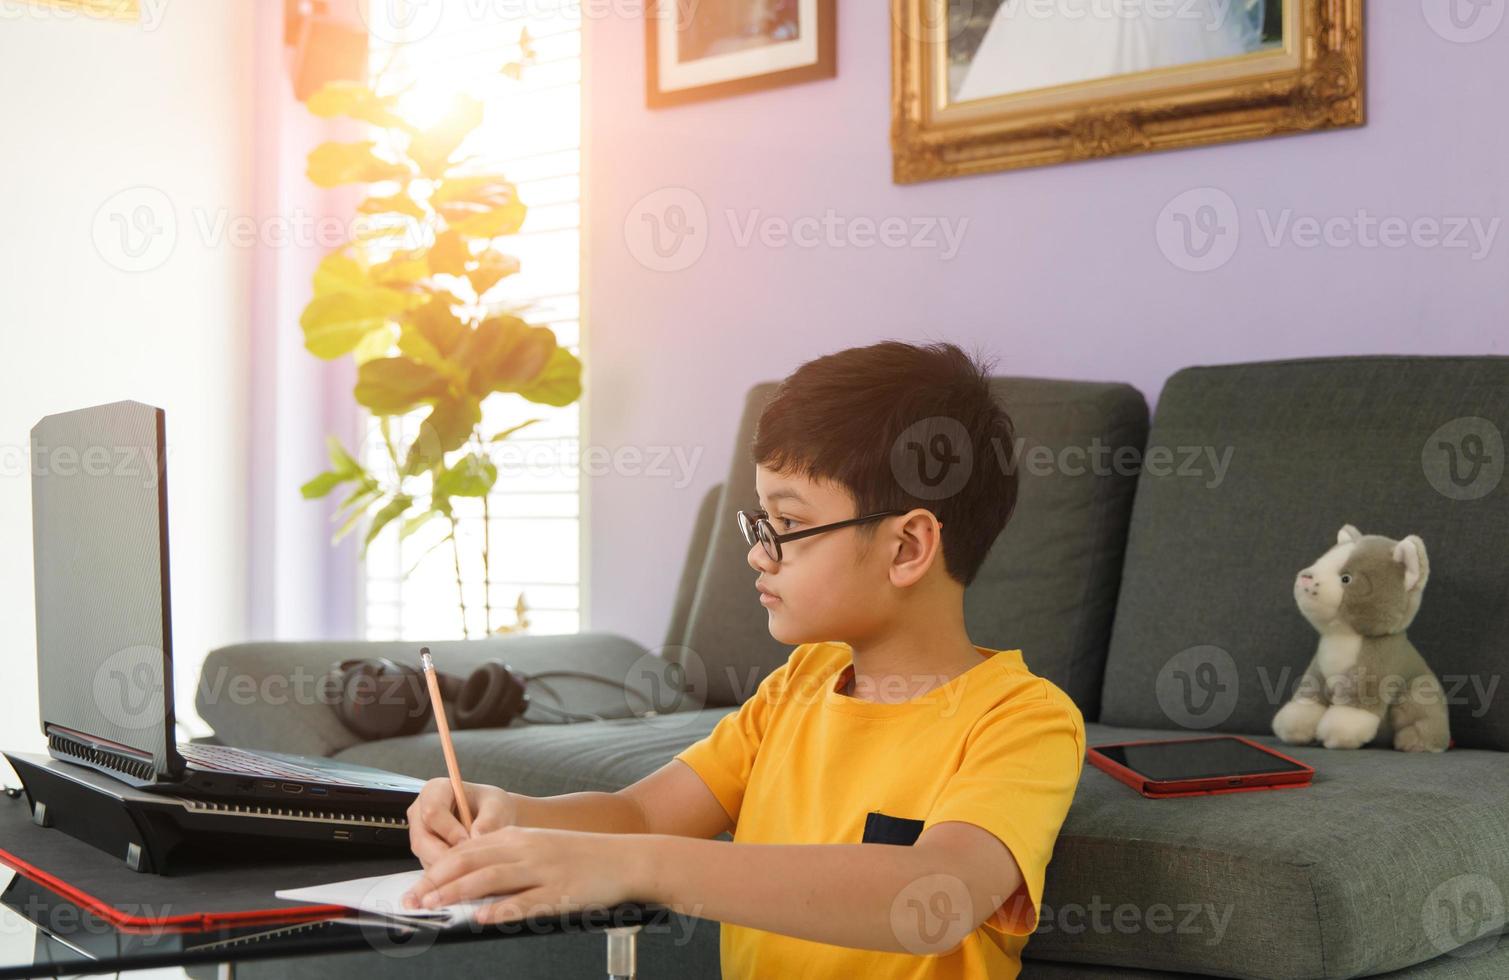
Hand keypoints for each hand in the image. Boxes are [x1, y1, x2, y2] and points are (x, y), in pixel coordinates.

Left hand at [401, 826, 645, 923]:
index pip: (467, 849)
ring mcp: (543, 870)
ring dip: (457, 892)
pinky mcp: (560, 892)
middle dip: (437, 880)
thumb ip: (507, 857)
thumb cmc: (582, 857)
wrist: (626, 858)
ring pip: (491, 877)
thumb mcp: (541, 847)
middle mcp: (527, 849)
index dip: (437, 867)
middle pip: (472, 861)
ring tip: (433, 904)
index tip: (415, 886)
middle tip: (413, 899)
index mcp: (519, 836)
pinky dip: (501, 909)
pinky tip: (482, 917)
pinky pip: (525, 901)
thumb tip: (469, 879)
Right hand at [407, 778, 517, 866]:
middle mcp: (419, 812)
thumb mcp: (497, 807)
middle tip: (471, 864)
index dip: (449, 830)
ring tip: (474, 867)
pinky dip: (448, 875)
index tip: (470, 840)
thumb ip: (489, 820)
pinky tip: (468, 873)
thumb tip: (475, 838)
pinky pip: (430, 868)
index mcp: (435, 790)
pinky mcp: (423, 854)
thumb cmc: (493, 807)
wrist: (493, 819)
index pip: (432, 811)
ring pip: (425, 858)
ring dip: (448, 867)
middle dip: (446, 855)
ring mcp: (419, 835)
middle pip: (422, 840)